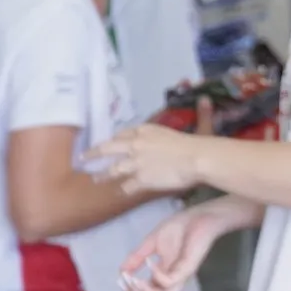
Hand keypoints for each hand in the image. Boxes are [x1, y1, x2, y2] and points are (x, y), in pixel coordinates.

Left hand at [88, 99, 214, 194]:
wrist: (197, 158)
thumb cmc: (197, 142)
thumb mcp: (194, 125)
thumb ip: (198, 114)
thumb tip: (206, 98)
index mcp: (146, 130)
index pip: (125, 133)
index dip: (117, 139)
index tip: (112, 142)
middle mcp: (136, 144)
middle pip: (109, 148)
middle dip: (94, 153)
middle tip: (84, 157)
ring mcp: (136, 162)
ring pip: (113, 169)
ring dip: (103, 174)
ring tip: (96, 179)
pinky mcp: (140, 179)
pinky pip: (127, 186)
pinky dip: (123, 189)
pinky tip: (120, 192)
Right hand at [119, 203, 229, 290]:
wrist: (199, 214)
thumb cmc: (180, 228)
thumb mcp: (151, 243)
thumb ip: (137, 257)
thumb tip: (121, 271)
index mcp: (164, 276)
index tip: (120, 279)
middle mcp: (172, 279)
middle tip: (126, 280)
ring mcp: (181, 274)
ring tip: (135, 280)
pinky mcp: (188, 266)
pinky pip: (171, 281)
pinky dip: (157, 276)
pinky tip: (151, 262)